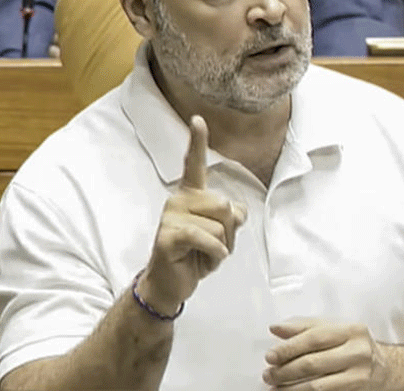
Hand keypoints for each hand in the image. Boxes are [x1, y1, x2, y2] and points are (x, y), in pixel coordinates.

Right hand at [137, 115, 246, 315]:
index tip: (198, 119)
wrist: (172, 283)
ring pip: (220, 225)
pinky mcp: (167, 237)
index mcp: (191, 194)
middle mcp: (179, 200)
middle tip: (213, 245)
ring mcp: (171, 217)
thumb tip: (235, 211)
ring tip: (204, 254)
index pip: (195, 164)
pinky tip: (204, 261)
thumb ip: (232, 215)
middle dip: (229, 231)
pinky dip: (215, 254)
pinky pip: (206, 239)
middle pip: (225, 205)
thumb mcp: (223, 233)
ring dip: (222, 246)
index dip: (197, 141)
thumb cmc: (197, 255)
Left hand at [263, 319, 388, 389]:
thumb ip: (306, 327)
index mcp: (352, 331)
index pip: (315, 338)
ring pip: (317, 386)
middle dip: (285, 370)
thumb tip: (276, 328)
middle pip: (313, 363)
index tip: (270, 355)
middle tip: (268, 374)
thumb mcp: (336, 330)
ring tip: (274, 387)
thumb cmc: (355, 346)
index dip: (289, 347)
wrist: (385, 369)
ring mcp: (358, 376)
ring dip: (290, 389)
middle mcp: (358, 353)